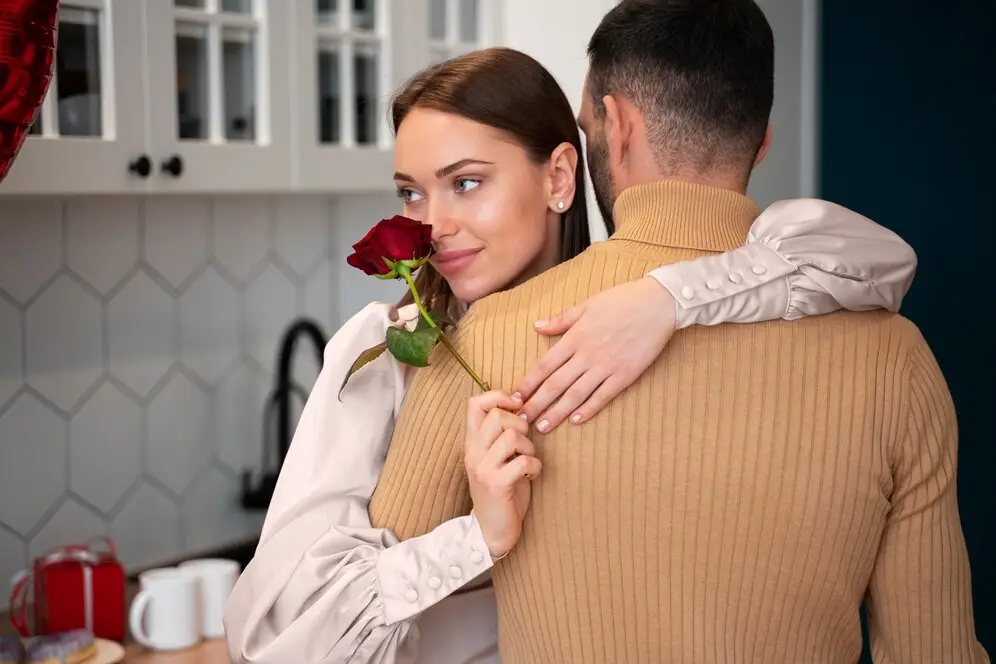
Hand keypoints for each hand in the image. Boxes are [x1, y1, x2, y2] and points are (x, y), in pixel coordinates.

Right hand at [464, 391, 541, 558]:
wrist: (492, 532)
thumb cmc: (502, 491)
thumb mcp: (498, 458)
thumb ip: (503, 435)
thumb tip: (522, 408)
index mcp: (473, 443)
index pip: (474, 404)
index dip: (498, 397)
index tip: (516, 407)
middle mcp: (474, 452)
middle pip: (496, 416)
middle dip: (519, 424)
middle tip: (524, 443)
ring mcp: (483, 468)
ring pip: (511, 436)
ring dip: (529, 447)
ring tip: (527, 461)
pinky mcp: (497, 485)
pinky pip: (523, 461)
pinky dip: (534, 466)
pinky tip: (532, 476)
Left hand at [514, 277, 676, 430]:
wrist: (659, 303)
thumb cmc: (622, 300)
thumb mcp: (587, 305)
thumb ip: (561, 319)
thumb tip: (535, 326)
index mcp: (575, 337)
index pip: (544, 366)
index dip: (528, 383)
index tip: (515, 398)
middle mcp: (587, 354)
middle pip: (555, 384)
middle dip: (536, 404)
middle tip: (521, 420)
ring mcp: (607, 366)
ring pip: (576, 395)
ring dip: (557, 412)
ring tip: (543, 426)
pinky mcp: (625, 375)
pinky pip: (603, 396)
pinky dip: (588, 409)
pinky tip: (576, 420)